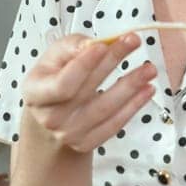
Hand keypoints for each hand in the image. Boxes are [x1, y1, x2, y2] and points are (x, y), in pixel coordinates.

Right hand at [21, 33, 156, 152]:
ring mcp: (69, 134)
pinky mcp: (87, 143)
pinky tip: (147, 90)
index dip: (84, 65)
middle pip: (87, 91)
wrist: (51, 117)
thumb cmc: (54, 78)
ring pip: (106, 109)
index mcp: (36, 93)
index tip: (105, 44)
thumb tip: (91, 44)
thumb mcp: (54, 58)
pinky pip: (114, 124)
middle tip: (135, 42)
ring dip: (131, 87)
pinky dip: (134, 106)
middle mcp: (50, 118)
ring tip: (149, 69)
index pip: (63, 82)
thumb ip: (71, 46)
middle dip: (113, 63)